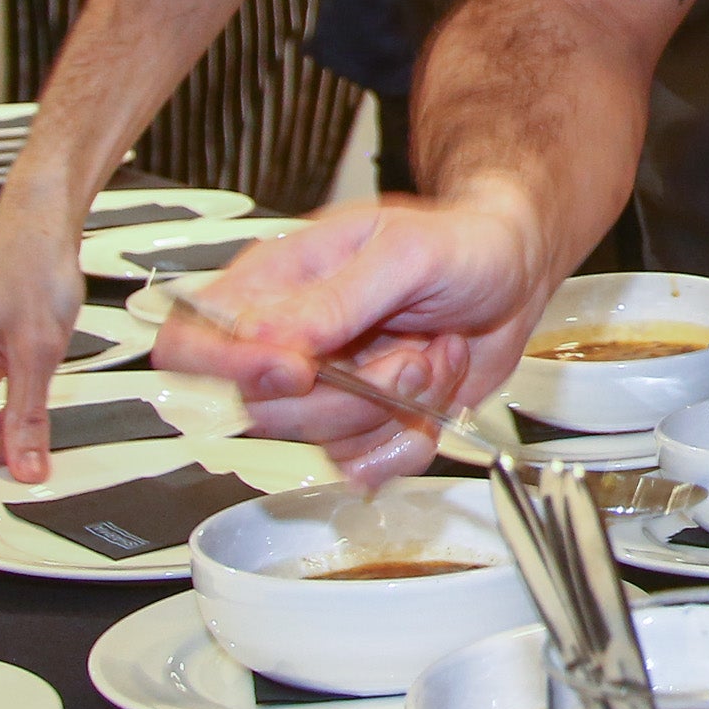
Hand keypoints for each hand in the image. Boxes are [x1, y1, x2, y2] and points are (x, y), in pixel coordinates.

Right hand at [152, 192, 560, 483]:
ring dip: (390, 408)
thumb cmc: (461, 242)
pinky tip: (433, 389)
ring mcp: (325, 390)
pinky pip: (361, 466)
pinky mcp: (361, 424)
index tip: (297, 369)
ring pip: (315, 444)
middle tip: (405, 350)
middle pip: (259, 410)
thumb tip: (260, 335)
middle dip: (347, 393)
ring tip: (427, 355)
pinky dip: (409, 438)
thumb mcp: (405, 253)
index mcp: (276, 284)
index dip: (226, 368)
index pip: (192, 340)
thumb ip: (333, 298)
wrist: (516, 272)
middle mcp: (289, 343)